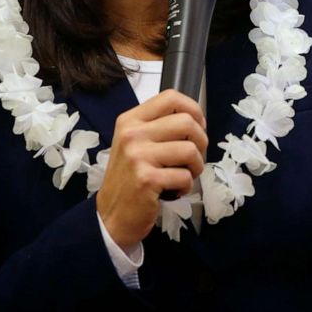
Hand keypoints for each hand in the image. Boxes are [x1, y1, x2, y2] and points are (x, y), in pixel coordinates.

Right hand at [96, 89, 207, 248]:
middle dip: (201, 141)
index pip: (170, 97)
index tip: (198, 125)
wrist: (110, 215)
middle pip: (187, 122)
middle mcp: (132, 134)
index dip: (193, 109)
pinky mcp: (146, 179)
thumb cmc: (129, 177)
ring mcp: (138, 156)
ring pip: (190, 150)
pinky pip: (184, 176)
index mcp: (130, 120)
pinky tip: (175, 190)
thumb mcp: (136, 143)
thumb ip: (159, 127)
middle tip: (193, 156)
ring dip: (196, 166)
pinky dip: (186, 186)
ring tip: (185, 174)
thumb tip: (196, 120)